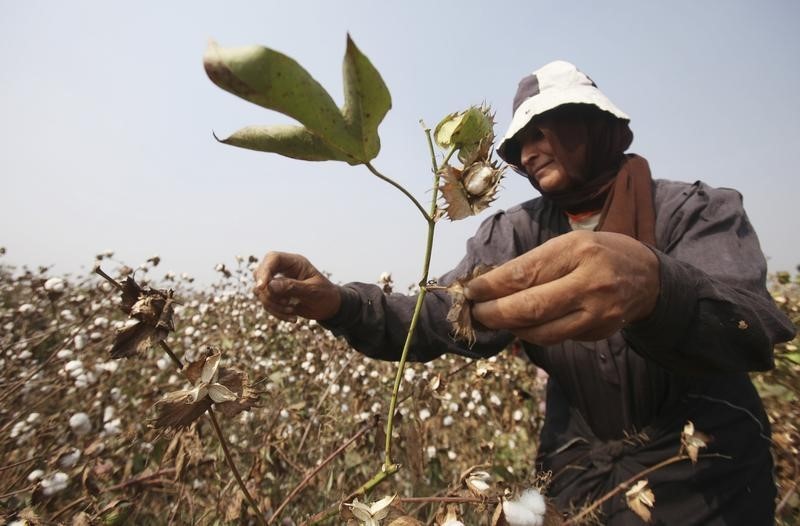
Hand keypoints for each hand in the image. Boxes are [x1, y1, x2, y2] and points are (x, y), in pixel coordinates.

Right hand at [252, 251, 340, 322]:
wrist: (330, 307)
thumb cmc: (326, 295)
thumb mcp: (313, 291)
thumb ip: (292, 287)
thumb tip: (269, 285)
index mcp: (294, 262)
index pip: (273, 258)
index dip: (264, 271)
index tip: (261, 287)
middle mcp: (284, 269)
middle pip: (261, 274)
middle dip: (269, 293)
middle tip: (287, 304)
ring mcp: (278, 282)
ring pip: (261, 291)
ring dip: (273, 305)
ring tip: (292, 311)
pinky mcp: (276, 295)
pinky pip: (267, 303)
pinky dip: (277, 313)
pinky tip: (293, 318)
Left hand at [463, 231, 659, 344]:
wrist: (648, 277)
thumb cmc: (598, 254)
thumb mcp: (569, 244)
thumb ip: (534, 264)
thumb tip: (489, 285)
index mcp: (577, 251)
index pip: (524, 274)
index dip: (492, 286)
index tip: (471, 291)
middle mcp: (590, 283)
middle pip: (530, 308)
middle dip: (495, 314)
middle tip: (475, 314)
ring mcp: (597, 313)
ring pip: (542, 332)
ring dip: (511, 329)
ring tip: (495, 320)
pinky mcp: (599, 333)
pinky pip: (557, 338)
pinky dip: (534, 333)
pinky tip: (522, 325)